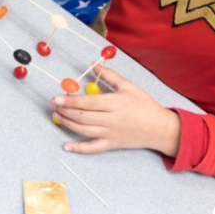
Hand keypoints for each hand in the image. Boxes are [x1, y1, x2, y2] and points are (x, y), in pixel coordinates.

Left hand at [51, 69, 181, 156]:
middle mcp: (111, 120)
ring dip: (68, 123)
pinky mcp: (112, 144)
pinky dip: (78, 148)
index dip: (70, 100)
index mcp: (115, 104)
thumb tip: (93, 65)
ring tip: (57, 116)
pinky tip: (66, 146)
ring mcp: (110, 134)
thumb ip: (109, 76)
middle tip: (53, 104)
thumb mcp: (129, 86)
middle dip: (65, 110)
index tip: (57, 97)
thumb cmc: (145, 105)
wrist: (160, 129)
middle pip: (82, 116)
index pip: (88, 102)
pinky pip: (93, 148)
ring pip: (84, 130)